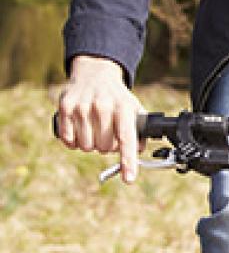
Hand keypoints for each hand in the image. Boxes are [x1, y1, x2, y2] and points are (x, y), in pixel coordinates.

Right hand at [56, 55, 144, 182]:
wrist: (95, 74)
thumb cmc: (116, 96)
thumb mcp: (133, 107)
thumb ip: (139, 128)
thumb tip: (139, 150)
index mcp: (122, 107)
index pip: (126, 138)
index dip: (128, 161)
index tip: (129, 179)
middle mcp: (102, 106)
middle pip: (104, 147)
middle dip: (107, 146)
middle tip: (108, 132)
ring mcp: (82, 107)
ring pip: (86, 147)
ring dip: (91, 144)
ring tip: (95, 128)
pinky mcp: (65, 108)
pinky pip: (69, 141)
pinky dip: (75, 142)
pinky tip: (80, 129)